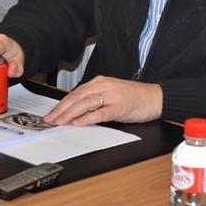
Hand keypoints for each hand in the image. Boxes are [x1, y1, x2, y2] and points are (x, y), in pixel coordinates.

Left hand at [43, 76, 161, 126]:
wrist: (156, 97)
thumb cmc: (134, 97)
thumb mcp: (111, 94)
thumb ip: (94, 100)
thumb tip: (76, 111)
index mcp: (100, 82)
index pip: (75, 93)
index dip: (61, 104)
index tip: (51, 113)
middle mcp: (104, 86)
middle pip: (77, 97)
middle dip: (61, 109)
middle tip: (50, 119)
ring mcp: (111, 96)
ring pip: (85, 103)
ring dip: (70, 113)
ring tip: (59, 121)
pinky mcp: (119, 107)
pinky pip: (100, 113)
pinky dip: (87, 118)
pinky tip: (78, 123)